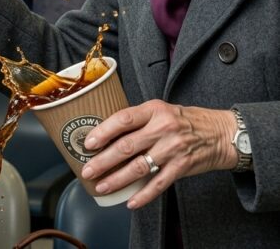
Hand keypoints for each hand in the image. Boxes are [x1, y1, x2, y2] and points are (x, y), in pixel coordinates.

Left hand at [79, 100, 236, 208]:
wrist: (222, 133)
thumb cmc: (186, 121)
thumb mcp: (161, 110)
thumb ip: (138, 119)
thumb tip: (105, 133)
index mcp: (154, 110)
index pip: (123, 119)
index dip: (103, 132)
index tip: (88, 143)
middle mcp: (163, 128)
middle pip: (126, 146)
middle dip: (103, 161)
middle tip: (87, 170)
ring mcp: (173, 149)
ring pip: (139, 167)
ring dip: (117, 179)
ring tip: (101, 186)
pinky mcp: (182, 167)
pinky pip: (158, 184)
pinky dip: (143, 195)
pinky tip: (130, 202)